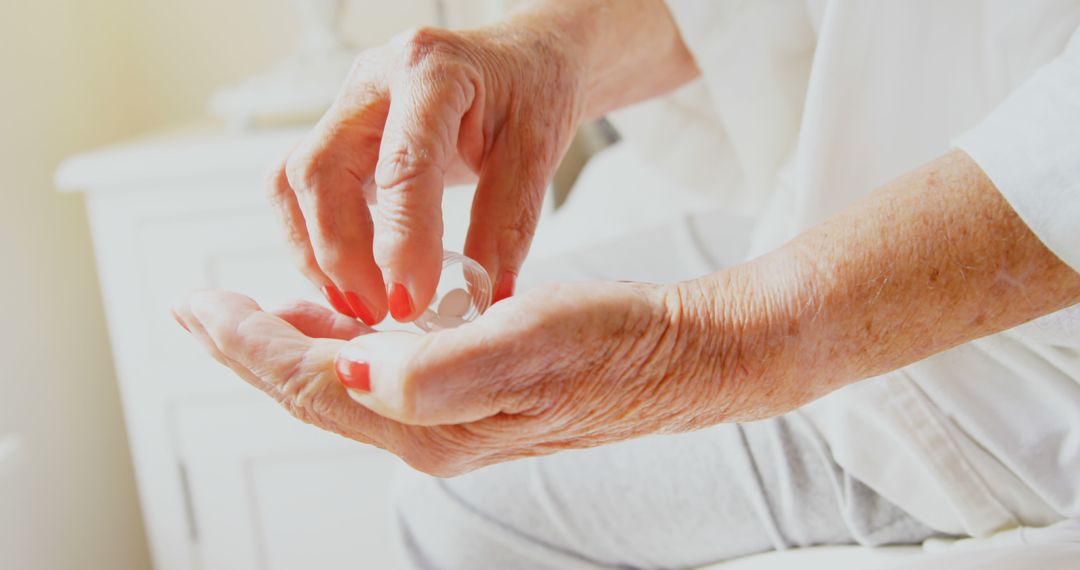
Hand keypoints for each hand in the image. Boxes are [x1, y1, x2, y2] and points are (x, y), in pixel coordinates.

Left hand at [171, 277, 793, 475]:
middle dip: (252, 348)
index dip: (251, 345)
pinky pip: (385, 373)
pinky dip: (345, 342)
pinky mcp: (471, 395)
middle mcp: (432, 430)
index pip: (314, 386)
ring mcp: (451, 417)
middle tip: (204, 309)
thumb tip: (359, 372)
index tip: (205, 308)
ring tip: (251, 311)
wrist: (679, 358)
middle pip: (315, 390)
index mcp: (433, 423)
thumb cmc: (616, 350)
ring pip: (345, 382)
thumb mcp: (530, 347)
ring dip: (292, 345)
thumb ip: (438, 370)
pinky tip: (340, 318)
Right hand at [270, 23, 585, 324]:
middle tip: (380, 312)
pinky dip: (315, 239)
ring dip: (317, 252)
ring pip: (294, 181)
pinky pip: (300, 189)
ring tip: (359, 305)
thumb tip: (482, 294)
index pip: (402, 164)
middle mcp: (375, 80)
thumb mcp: (537, 152)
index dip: (402, 242)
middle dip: (342, 254)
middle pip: (320, 171)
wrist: (523, 60)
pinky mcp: (340, 133)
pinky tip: (349, 279)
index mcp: (431, 71)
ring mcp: (349, 105)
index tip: (410, 301)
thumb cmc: (532, 92)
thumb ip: (507, 222)